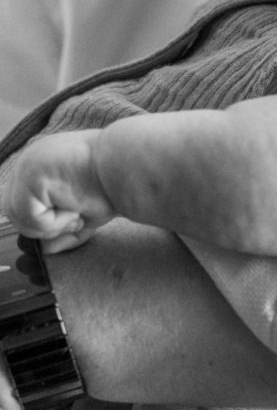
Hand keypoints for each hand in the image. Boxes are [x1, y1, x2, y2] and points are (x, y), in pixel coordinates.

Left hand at [4, 130, 113, 251]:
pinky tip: (75, 206)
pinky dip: (54, 222)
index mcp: (42, 164)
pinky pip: (29, 216)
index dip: (44, 219)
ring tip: (76, 209)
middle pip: (13, 211)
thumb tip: (45, 250)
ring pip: (18, 216)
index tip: (75, 214)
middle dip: (43, 224)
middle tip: (76, 216)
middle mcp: (30, 160)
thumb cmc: (115, 185)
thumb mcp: (84, 212)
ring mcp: (28, 165)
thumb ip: (62, 228)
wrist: (130, 167)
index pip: (23, 202)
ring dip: (51, 224)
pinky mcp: (31, 175)